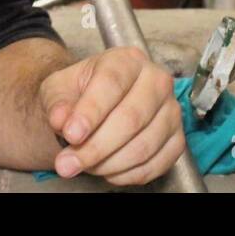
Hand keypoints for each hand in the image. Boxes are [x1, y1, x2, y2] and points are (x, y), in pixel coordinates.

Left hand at [37, 46, 183, 185]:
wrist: (96, 106)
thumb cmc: (79, 94)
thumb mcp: (58, 89)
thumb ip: (57, 102)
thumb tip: (61, 120)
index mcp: (127, 60)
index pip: (112, 83)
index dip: (91, 112)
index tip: (70, 134)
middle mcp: (156, 81)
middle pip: (131, 118)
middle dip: (96, 147)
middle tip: (67, 164)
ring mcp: (171, 111)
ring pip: (144, 146)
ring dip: (109, 164)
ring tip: (84, 166)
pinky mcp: (177, 140)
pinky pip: (156, 165)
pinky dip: (127, 175)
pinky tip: (106, 170)